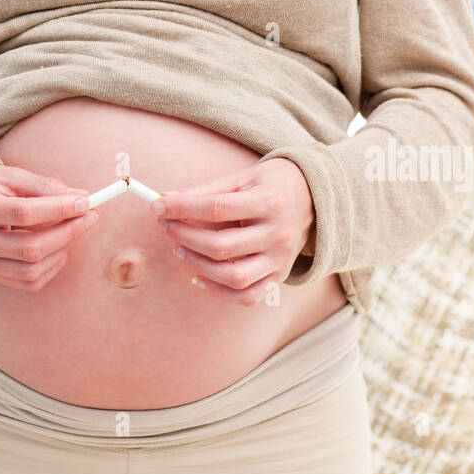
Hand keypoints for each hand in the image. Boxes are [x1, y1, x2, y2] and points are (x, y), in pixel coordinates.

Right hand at [0, 159, 97, 289]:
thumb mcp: (9, 175)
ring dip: (61, 251)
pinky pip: (26, 281)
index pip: (23, 213)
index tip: (84, 202)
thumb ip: (45, 186)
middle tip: (88, 216)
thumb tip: (81, 198)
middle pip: (30, 247)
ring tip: (72, 230)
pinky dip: (50, 268)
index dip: (58, 209)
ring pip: (31, 269)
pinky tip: (57, 249)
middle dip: (67, 232)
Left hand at [150, 157, 314, 305]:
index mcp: (269, 202)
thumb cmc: (272, 184)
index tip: (158, 205)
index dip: (182, 208)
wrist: (314, 198)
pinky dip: (218, 291)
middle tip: (166, 226)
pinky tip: (198, 276)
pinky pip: (247, 296)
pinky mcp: (278, 277)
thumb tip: (166, 199)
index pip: (217, 208)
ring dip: (197, 264)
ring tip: (180, 249)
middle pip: (221, 246)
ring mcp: (280, 260)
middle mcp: (278, 234)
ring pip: (233, 276)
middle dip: (185, 236)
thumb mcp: (243, 178)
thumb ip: (206, 191)